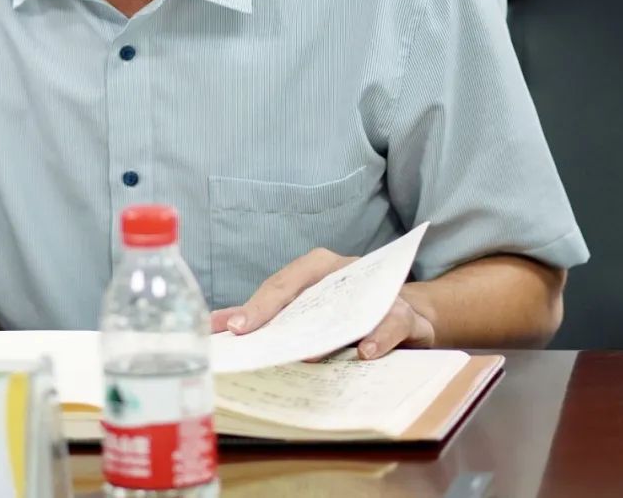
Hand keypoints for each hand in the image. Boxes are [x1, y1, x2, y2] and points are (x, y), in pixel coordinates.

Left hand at [209, 247, 435, 359]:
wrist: (406, 313)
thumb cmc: (346, 307)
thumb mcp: (309, 306)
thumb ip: (266, 315)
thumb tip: (215, 326)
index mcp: (318, 268)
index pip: (281, 285)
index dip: (256, 306)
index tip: (233, 328)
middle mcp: (346, 272)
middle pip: (309, 291)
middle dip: (280, 313)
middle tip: (256, 338)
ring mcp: (378, 291)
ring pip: (352, 305)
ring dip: (329, 329)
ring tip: (308, 354)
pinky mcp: (405, 314)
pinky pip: (394, 321)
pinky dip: (380, 336)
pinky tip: (364, 353)